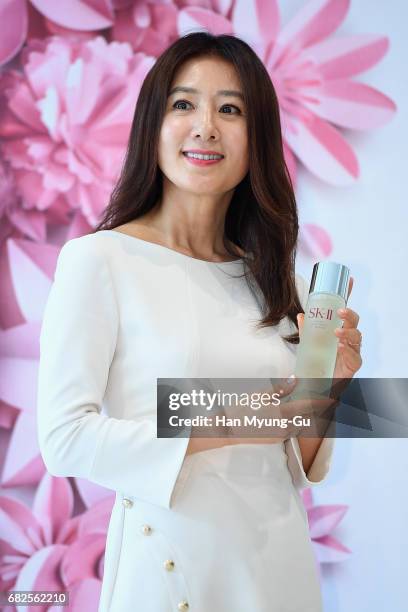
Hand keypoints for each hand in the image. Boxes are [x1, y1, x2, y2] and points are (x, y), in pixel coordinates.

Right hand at [221, 377, 335, 441]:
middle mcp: (286, 427)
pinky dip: (300, 422)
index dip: (323, 402)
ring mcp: (282, 435)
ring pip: (303, 425)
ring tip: (314, 406)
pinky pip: (294, 430)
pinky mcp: (278, 439)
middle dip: (319, 409)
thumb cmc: (241, 410)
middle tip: (328, 399)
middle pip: (309, 418)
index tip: (335, 397)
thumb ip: (279, 389)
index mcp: (282, 413)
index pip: (309, 407)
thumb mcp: (258, 395)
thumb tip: (295, 379)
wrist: (228, 431)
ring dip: (310, 416)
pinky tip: (297, 416)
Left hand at [296, 276, 362, 380]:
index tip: (349, 280)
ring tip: (336, 333)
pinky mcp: (353, 364)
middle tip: (340, 312)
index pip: (344, 310)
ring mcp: (351, 350)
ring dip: (347, 332)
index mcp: (338, 328)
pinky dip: (348, 350)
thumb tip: (302, 315)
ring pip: (357, 336)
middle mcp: (347, 337)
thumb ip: (307, 330)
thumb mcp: (308, 343)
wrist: (317, 384)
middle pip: (354, 321)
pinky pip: (355, 356)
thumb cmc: (317, 360)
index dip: (347, 295)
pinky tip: (340, 347)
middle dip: (349, 314)